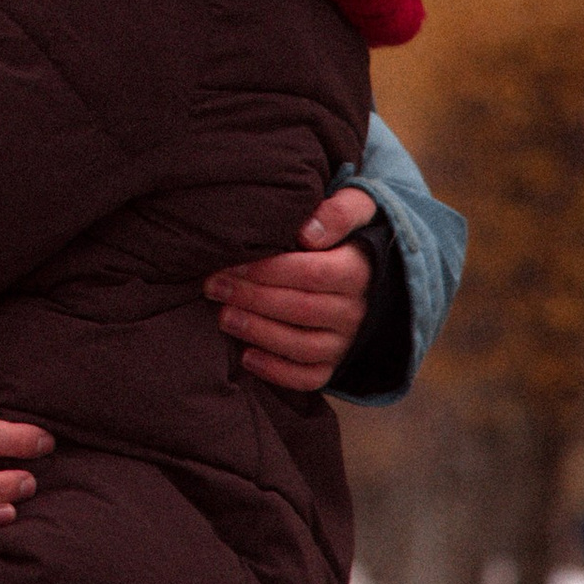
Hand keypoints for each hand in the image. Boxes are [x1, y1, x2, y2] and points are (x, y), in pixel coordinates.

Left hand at [207, 184, 376, 391]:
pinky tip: (246, 357)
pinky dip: (278, 372)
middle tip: (213, 287)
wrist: (370, 268)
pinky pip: (310, 377)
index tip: (229, 264)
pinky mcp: (336, 362)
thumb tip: (308, 232)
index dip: (267, 271)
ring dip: (259, 333)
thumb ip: (339, 212)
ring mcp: (347, 341)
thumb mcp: (356, 207)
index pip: (311, 274)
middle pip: (302, 309)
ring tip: (223, 317)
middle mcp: (356, 310)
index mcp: (358, 271)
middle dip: (252, 298)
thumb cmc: (347, 233)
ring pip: (304, 347)